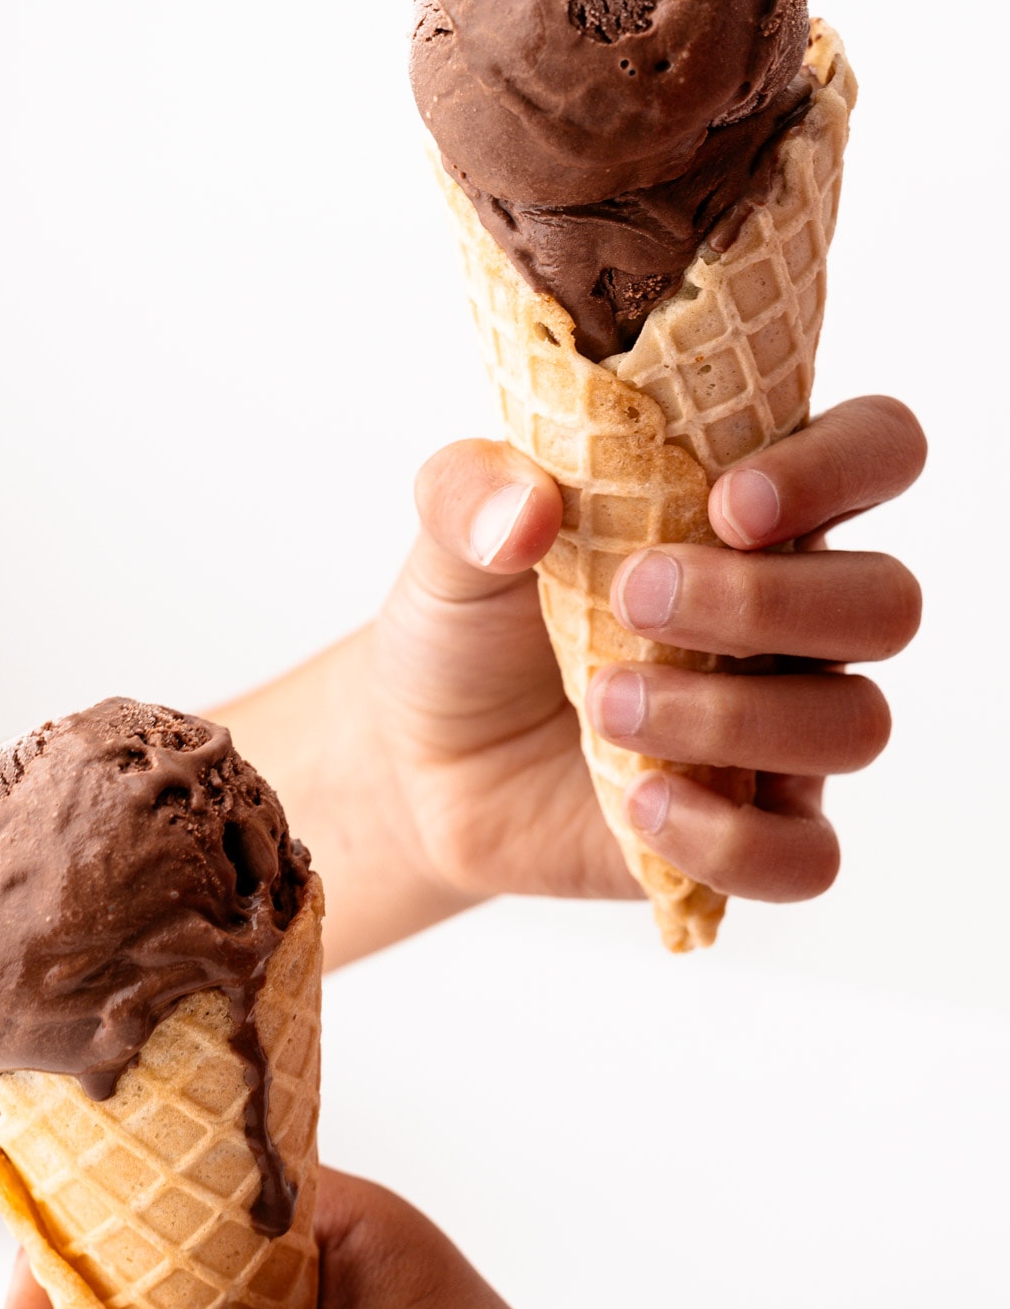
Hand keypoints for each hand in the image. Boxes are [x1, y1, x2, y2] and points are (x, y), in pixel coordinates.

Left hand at [379, 395, 924, 906]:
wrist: (421, 755)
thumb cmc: (468, 625)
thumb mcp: (448, 538)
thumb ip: (470, 493)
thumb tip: (526, 511)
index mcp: (751, 513)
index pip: (875, 451)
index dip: (840, 465)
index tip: (729, 503)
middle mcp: (791, 618)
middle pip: (888, 600)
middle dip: (770, 601)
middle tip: (634, 598)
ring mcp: (782, 729)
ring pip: (855, 724)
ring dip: (732, 716)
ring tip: (603, 703)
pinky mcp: (751, 829)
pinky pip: (807, 857)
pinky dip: (731, 837)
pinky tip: (639, 802)